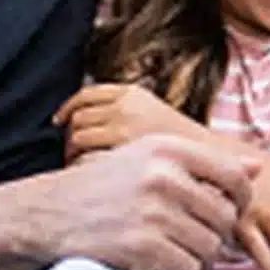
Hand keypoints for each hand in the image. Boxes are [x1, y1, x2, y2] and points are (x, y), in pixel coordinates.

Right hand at [38, 135, 253, 269]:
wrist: (47, 212)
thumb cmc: (106, 184)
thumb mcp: (150, 157)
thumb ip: (204, 162)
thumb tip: (256, 167)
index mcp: (170, 149)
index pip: (236, 177)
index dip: (242, 201)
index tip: (230, 213)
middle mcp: (164, 176)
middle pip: (225, 218)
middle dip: (216, 236)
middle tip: (194, 241)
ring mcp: (152, 211)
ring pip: (210, 247)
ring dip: (198, 259)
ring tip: (176, 254)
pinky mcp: (140, 245)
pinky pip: (187, 268)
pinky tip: (160, 267)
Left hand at [54, 83, 203, 162]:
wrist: (211, 156)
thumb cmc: (179, 143)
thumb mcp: (153, 113)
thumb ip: (124, 111)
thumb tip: (85, 120)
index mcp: (133, 93)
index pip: (86, 94)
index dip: (68, 107)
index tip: (59, 121)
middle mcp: (126, 105)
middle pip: (78, 117)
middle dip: (70, 135)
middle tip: (71, 153)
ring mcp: (124, 126)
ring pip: (78, 137)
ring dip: (73, 153)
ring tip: (79, 168)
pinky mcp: (123, 149)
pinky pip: (86, 156)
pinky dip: (81, 166)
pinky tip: (89, 177)